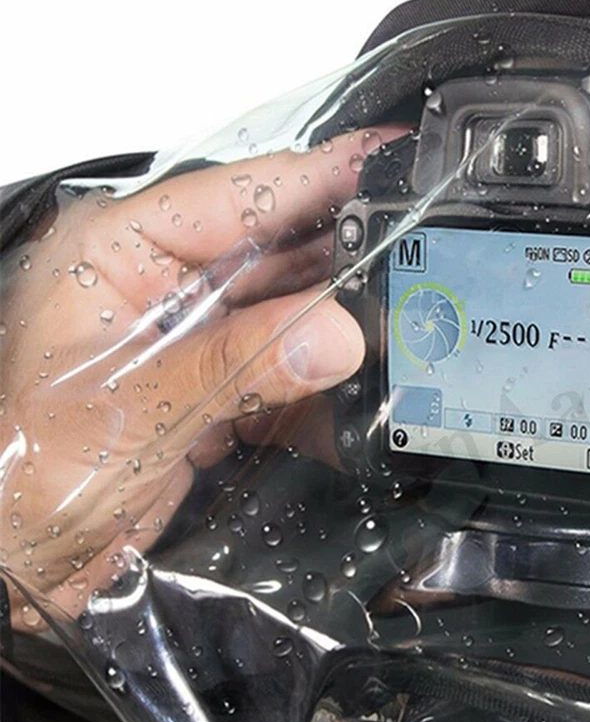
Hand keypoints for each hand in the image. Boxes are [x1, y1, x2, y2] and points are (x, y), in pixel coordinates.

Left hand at [0, 126, 405, 631]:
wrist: (16, 562)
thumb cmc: (21, 475)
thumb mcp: (135, 409)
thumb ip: (239, 365)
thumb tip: (333, 332)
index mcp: (115, 254)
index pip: (234, 197)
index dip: (316, 176)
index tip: (386, 159)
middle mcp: (154, 283)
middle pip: (270, 250)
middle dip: (342, 255)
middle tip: (417, 248)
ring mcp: (185, 335)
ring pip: (282, 310)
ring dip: (334, 323)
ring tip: (400, 318)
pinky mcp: (207, 383)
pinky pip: (278, 366)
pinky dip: (315, 384)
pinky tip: (352, 392)